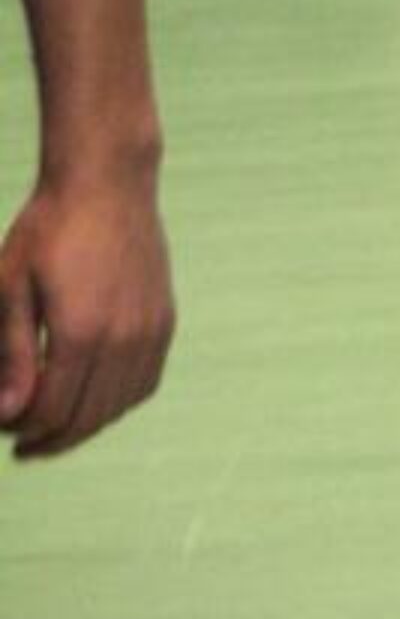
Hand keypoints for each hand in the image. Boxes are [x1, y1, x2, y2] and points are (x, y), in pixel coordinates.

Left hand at [0, 175, 175, 458]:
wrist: (107, 180)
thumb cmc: (49, 228)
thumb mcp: (12, 288)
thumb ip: (13, 356)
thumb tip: (9, 414)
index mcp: (81, 333)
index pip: (51, 413)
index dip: (19, 429)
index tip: (1, 422)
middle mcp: (123, 338)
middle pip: (85, 420)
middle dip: (47, 438)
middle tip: (18, 437)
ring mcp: (149, 330)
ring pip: (116, 408)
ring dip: (81, 425)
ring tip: (52, 423)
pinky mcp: (163, 320)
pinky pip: (143, 383)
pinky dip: (116, 402)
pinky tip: (92, 397)